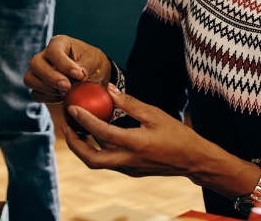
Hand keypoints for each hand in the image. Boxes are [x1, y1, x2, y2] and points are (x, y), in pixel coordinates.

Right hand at [24, 35, 109, 103]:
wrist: (95, 76)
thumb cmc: (94, 63)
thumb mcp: (95, 61)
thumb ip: (86, 66)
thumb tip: (79, 75)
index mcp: (59, 43)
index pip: (54, 51)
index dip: (64, 64)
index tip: (79, 75)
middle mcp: (45, 55)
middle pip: (35, 64)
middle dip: (51, 77)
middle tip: (67, 86)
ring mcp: (40, 71)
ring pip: (30, 79)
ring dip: (46, 88)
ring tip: (65, 92)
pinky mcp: (40, 86)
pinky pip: (35, 94)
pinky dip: (47, 98)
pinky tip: (62, 98)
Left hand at [62, 84, 260, 198]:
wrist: (193, 160)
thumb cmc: (177, 134)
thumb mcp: (154, 114)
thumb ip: (129, 103)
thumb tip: (108, 88)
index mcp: (135, 144)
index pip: (102, 133)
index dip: (84, 120)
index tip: (73, 108)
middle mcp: (128, 160)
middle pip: (91, 159)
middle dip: (74, 144)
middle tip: (67, 126)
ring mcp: (129, 169)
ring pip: (97, 163)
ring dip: (84, 148)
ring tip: (77, 130)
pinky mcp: (131, 171)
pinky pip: (108, 162)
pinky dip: (97, 150)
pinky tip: (96, 136)